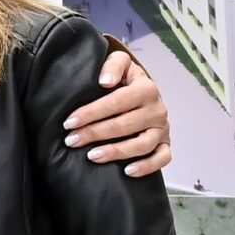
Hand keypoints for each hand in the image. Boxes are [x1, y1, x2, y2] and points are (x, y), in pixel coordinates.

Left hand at [64, 51, 172, 176]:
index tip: (69, 122)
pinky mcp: (165, 144)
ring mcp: (162, 129)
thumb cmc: (126, 80)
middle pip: (124, 125)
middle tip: (72, 140)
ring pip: (142, 145)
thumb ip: (113, 65)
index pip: (116, 102)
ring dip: (116, 152)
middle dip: (95, 133)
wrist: (144, 91)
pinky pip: (162, 159)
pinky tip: (127, 171)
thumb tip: (105, 81)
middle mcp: (157, 109)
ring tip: (92, 156)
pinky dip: (147, 166)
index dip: (91, 113)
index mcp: (146, 88)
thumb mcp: (120, 63)